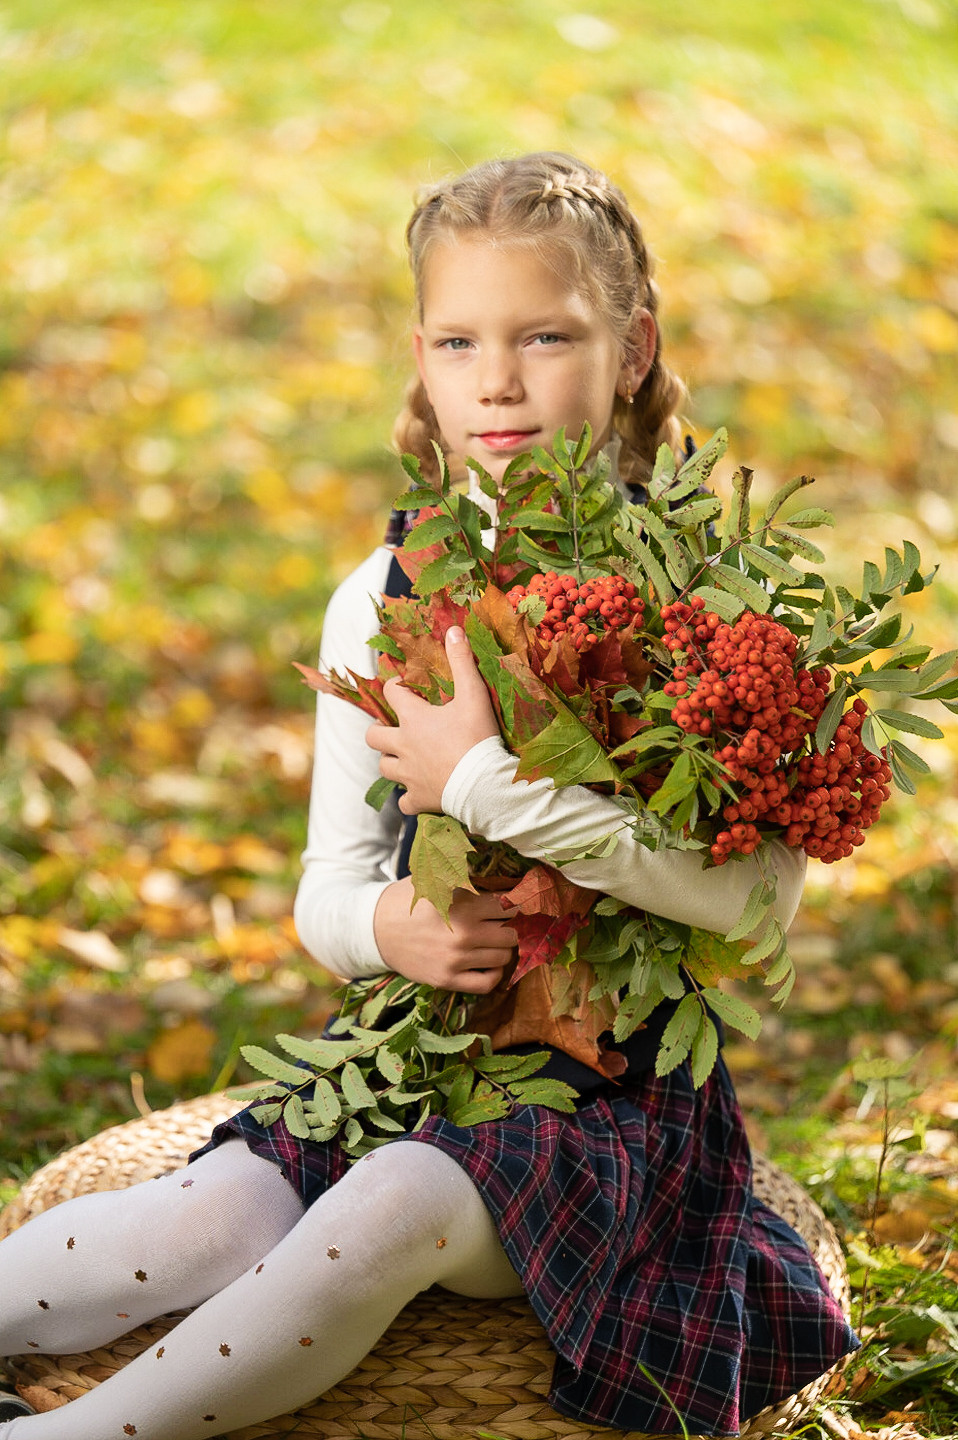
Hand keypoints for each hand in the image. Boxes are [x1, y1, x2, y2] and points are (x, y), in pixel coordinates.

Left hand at [366, 627, 499, 813]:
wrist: (484, 785)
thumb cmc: (478, 738)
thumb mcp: (474, 695)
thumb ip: (462, 661)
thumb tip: (453, 629)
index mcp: (413, 719)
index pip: (392, 694)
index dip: (396, 687)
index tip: (405, 687)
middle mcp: (402, 746)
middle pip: (373, 736)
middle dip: (379, 730)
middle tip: (392, 729)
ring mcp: (408, 775)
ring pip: (384, 767)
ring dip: (390, 761)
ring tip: (404, 759)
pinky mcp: (418, 799)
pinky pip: (403, 802)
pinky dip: (408, 797)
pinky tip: (418, 792)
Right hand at [373, 878, 517, 992]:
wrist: (374, 929)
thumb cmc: (408, 900)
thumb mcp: (435, 879)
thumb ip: (467, 876)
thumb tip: (501, 870)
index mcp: (463, 906)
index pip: (509, 906)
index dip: (519, 902)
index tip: (522, 902)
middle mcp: (464, 935)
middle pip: (512, 934)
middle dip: (512, 926)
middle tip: (507, 922)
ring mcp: (456, 961)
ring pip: (503, 957)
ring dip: (503, 948)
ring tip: (494, 939)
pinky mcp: (446, 980)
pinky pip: (487, 983)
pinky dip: (494, 973)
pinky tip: (488, 962)